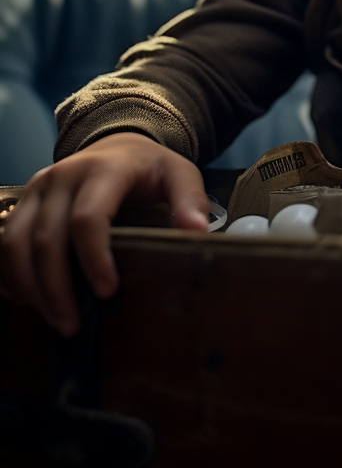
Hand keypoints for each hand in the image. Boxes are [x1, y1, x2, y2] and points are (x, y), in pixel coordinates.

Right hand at [0, 133, 207, 334]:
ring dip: (29, 287)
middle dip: (56, 287)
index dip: (94, 258)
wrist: (117, 143)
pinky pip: (3, 243)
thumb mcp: (178, 174)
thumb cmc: (148, 168)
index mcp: (102, 170)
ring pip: (14, 243)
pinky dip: (11, 276)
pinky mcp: (22, 203)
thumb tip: (196, 231)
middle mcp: (62, 177)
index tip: (107, 292)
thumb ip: (189, 200)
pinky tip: (32, 301)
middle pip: (46, 238)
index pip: (88, 217)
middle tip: (72, 324)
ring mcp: (36, 189)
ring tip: (55, 319)